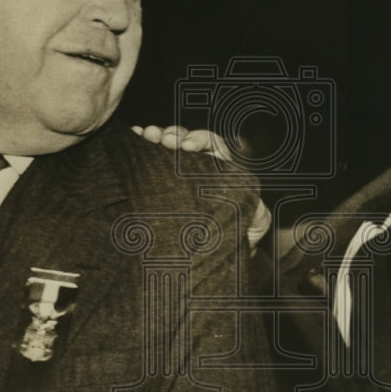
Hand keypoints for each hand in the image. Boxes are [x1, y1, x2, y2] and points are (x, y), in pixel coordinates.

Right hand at [132, 124, 270, 248]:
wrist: (220, 256)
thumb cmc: (240, 233)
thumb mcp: (255, 221)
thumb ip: (257, 209)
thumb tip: (253, 203)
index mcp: (222, 169)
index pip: (212, 144)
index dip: (200, 139)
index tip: (187, 146)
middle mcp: (199, 167)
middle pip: (185, 140)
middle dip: (173, 135)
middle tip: (161, 139)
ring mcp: (178, 176)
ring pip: (167, 148)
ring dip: (156, 137)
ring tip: (145, 135)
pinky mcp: (160, 187)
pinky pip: (151, 162)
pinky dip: (142, 147)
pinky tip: (133, 137)